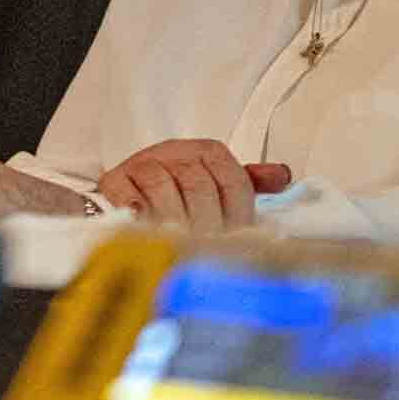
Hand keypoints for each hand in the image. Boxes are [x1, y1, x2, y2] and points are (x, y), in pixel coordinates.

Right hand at [96, 138, 291, 233]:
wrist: (134, 191)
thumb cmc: (181, 191)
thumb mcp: (218, 185)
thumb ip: (250, 183)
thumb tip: (283, 176)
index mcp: (208, 152)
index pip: (232, 178)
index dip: (238, 212)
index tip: (237, 237)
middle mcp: (176, 152)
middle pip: (198, 184)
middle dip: (206, 221)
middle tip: (208, 247)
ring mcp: (143, 163)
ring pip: (162, 185)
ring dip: (172, 218)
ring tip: (180, 242)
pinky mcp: (115, 179)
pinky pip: (124, 190)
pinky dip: (134, 206)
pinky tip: (144, 222)